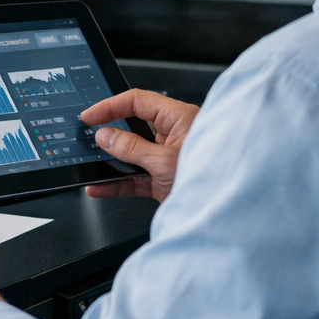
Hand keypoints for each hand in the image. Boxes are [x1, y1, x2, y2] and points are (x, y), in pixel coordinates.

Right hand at [81, 89, 200, 202]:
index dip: (111, 106)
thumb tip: (105, 136)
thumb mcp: (165, 160)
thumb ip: (132, 148)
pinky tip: (100, 187)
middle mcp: (174, 135)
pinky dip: (117, 183)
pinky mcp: (164, 180)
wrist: (230, 216)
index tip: (90, 116)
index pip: (138, 102)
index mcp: (179, 118)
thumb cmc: (212, 178)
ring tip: (89, 163)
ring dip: (111, 161)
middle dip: (109, 134)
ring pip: (132, 155)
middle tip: (87, 138)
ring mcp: (168, 158)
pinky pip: (135, 178)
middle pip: (133, 127)